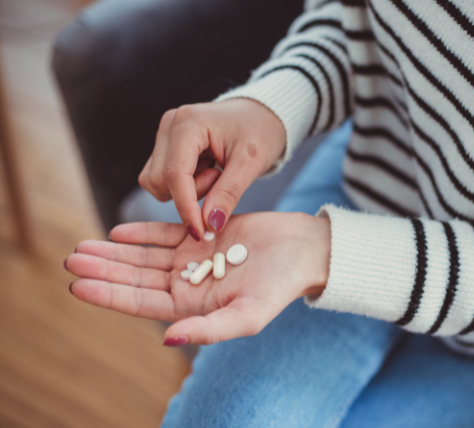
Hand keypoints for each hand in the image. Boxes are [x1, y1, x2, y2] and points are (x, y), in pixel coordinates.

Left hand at [65, 212, 329, 344]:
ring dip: (114, 251)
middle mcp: (188, 283)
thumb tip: (166, 340)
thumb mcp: (249, 315)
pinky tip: (118, 230)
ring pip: (144, 255)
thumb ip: (210, 329)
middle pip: (136, 277)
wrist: (304, 251)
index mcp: (194, 307)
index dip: (109, 295)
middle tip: (72, 260)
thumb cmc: (281, 287)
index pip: (142, 303)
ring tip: (83, 246)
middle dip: (103, 270)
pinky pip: (165, 234)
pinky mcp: (202, 233)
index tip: (78, 286)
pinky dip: (141, 232)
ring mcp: (194, 258)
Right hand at [138, 98, 285, 240]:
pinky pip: (162, 179)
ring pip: (156, 182)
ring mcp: (164, 134)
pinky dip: (184, 185)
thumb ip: (228, 194)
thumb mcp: (251, 164)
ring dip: (187, 190)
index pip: (174, 174)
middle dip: (190, 194)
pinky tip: (207, 171)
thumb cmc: (260, 133)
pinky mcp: (165, 146)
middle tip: (222, 180)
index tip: (201, 232)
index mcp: (189, 122)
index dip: (186, 207)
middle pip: (160, 181)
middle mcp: (169, 125)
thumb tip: (208, 226)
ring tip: (216, 174)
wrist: (261, 116)